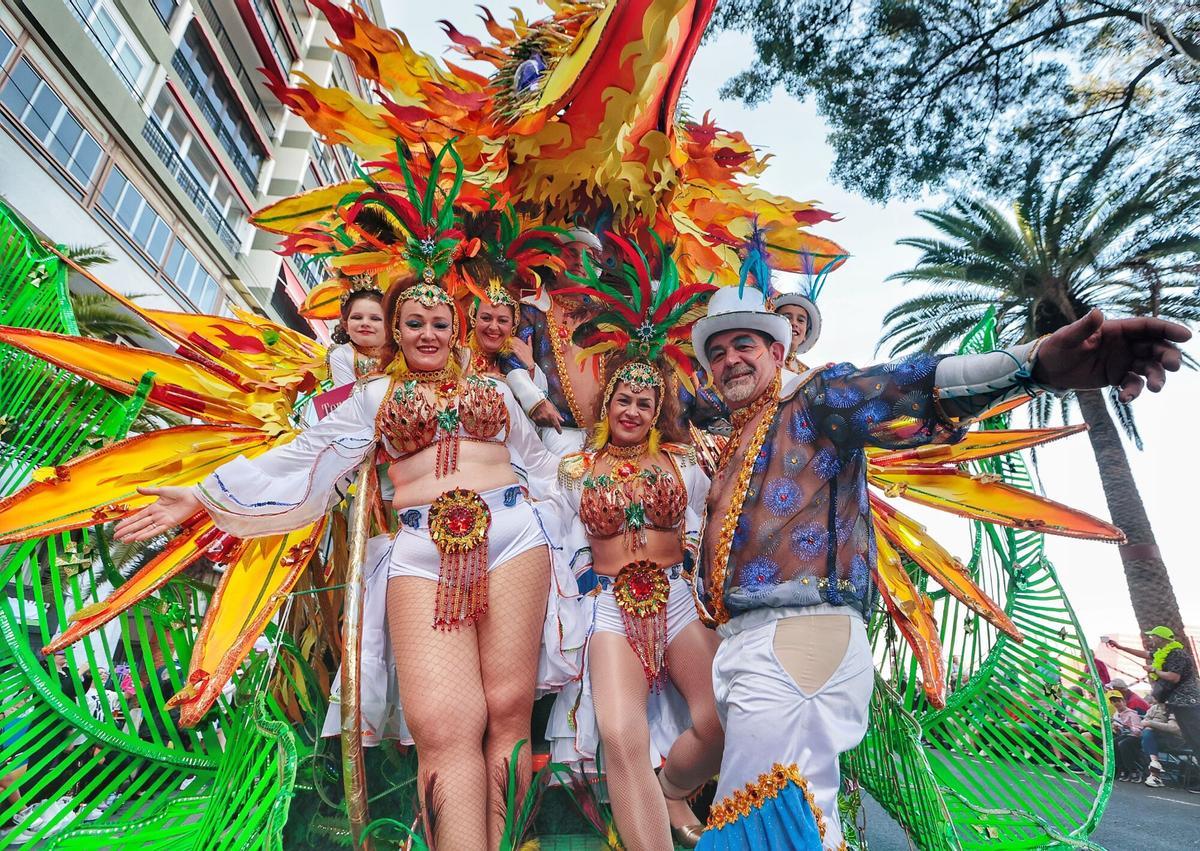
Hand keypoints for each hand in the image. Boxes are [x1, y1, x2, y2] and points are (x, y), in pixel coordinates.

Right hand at [113, 486, 201, 541]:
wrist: (194, 496)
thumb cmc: (181, 492)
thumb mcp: (162, 490)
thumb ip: (149, 491)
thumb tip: (137, 488)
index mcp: (153, 508)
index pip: (137, 517)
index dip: (127, 522)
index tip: (117, 528)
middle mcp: (156, 516)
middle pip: (138, 525)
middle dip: (127, 531)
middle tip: (115, 537)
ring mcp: (162, 520)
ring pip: (145, 529)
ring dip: (134, 535)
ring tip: (124, 540)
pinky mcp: (170, 524)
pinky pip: (156, 530)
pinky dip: (147, 534)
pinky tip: (139, 538)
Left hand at [508, 336, 534, 369]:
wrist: (529, 362)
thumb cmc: (529, 356)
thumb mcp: (530, 348)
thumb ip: (529, 341)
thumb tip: (529, 336)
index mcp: (525, 344)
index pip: (518, 339)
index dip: (514, 338)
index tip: (511, 338)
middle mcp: (522, 346)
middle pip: (515, 341)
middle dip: (510, 340)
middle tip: (507, 340)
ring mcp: (520, 349)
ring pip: (513, 344)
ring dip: (509, 344)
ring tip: (506, 343)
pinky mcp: (517, 353)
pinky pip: (512, 349)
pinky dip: (510, 348)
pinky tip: (507, 348)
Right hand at [529, 399, 563, 432]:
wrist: (534, 401)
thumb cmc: (544, 403)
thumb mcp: (552, 408)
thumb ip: (557, 415)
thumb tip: (562, 420)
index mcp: (551, 415)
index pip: (556, 425)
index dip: (559, 429)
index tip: (560, 432)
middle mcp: (546, 419)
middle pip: (550, 425)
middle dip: (552, 423)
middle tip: (550, 418)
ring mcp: (540, 420)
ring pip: (545, 425)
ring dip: (546, 423)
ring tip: (545, 416)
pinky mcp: (535, 421)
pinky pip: (540, 424)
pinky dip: (541, 422)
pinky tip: (541, 418)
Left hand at [1032, 309, 1190, 401]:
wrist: (1048, 370)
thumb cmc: (1057, 348)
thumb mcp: (1067, 338)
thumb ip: (1083, 328)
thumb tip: (1097, 312)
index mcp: (1116, 329)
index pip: (1147, 326)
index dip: (1167, 329)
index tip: (1186, 336)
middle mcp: (1125, 344)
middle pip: (1156, 347)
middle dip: (1168, 356)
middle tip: (1173, 367)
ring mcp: (1123, 361)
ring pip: (1150, 367)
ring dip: (1157, 377)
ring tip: (1156, 388)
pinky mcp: (1118, 377)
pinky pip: (1133, 384)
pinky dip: (1133, 392)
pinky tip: (1124, 399)